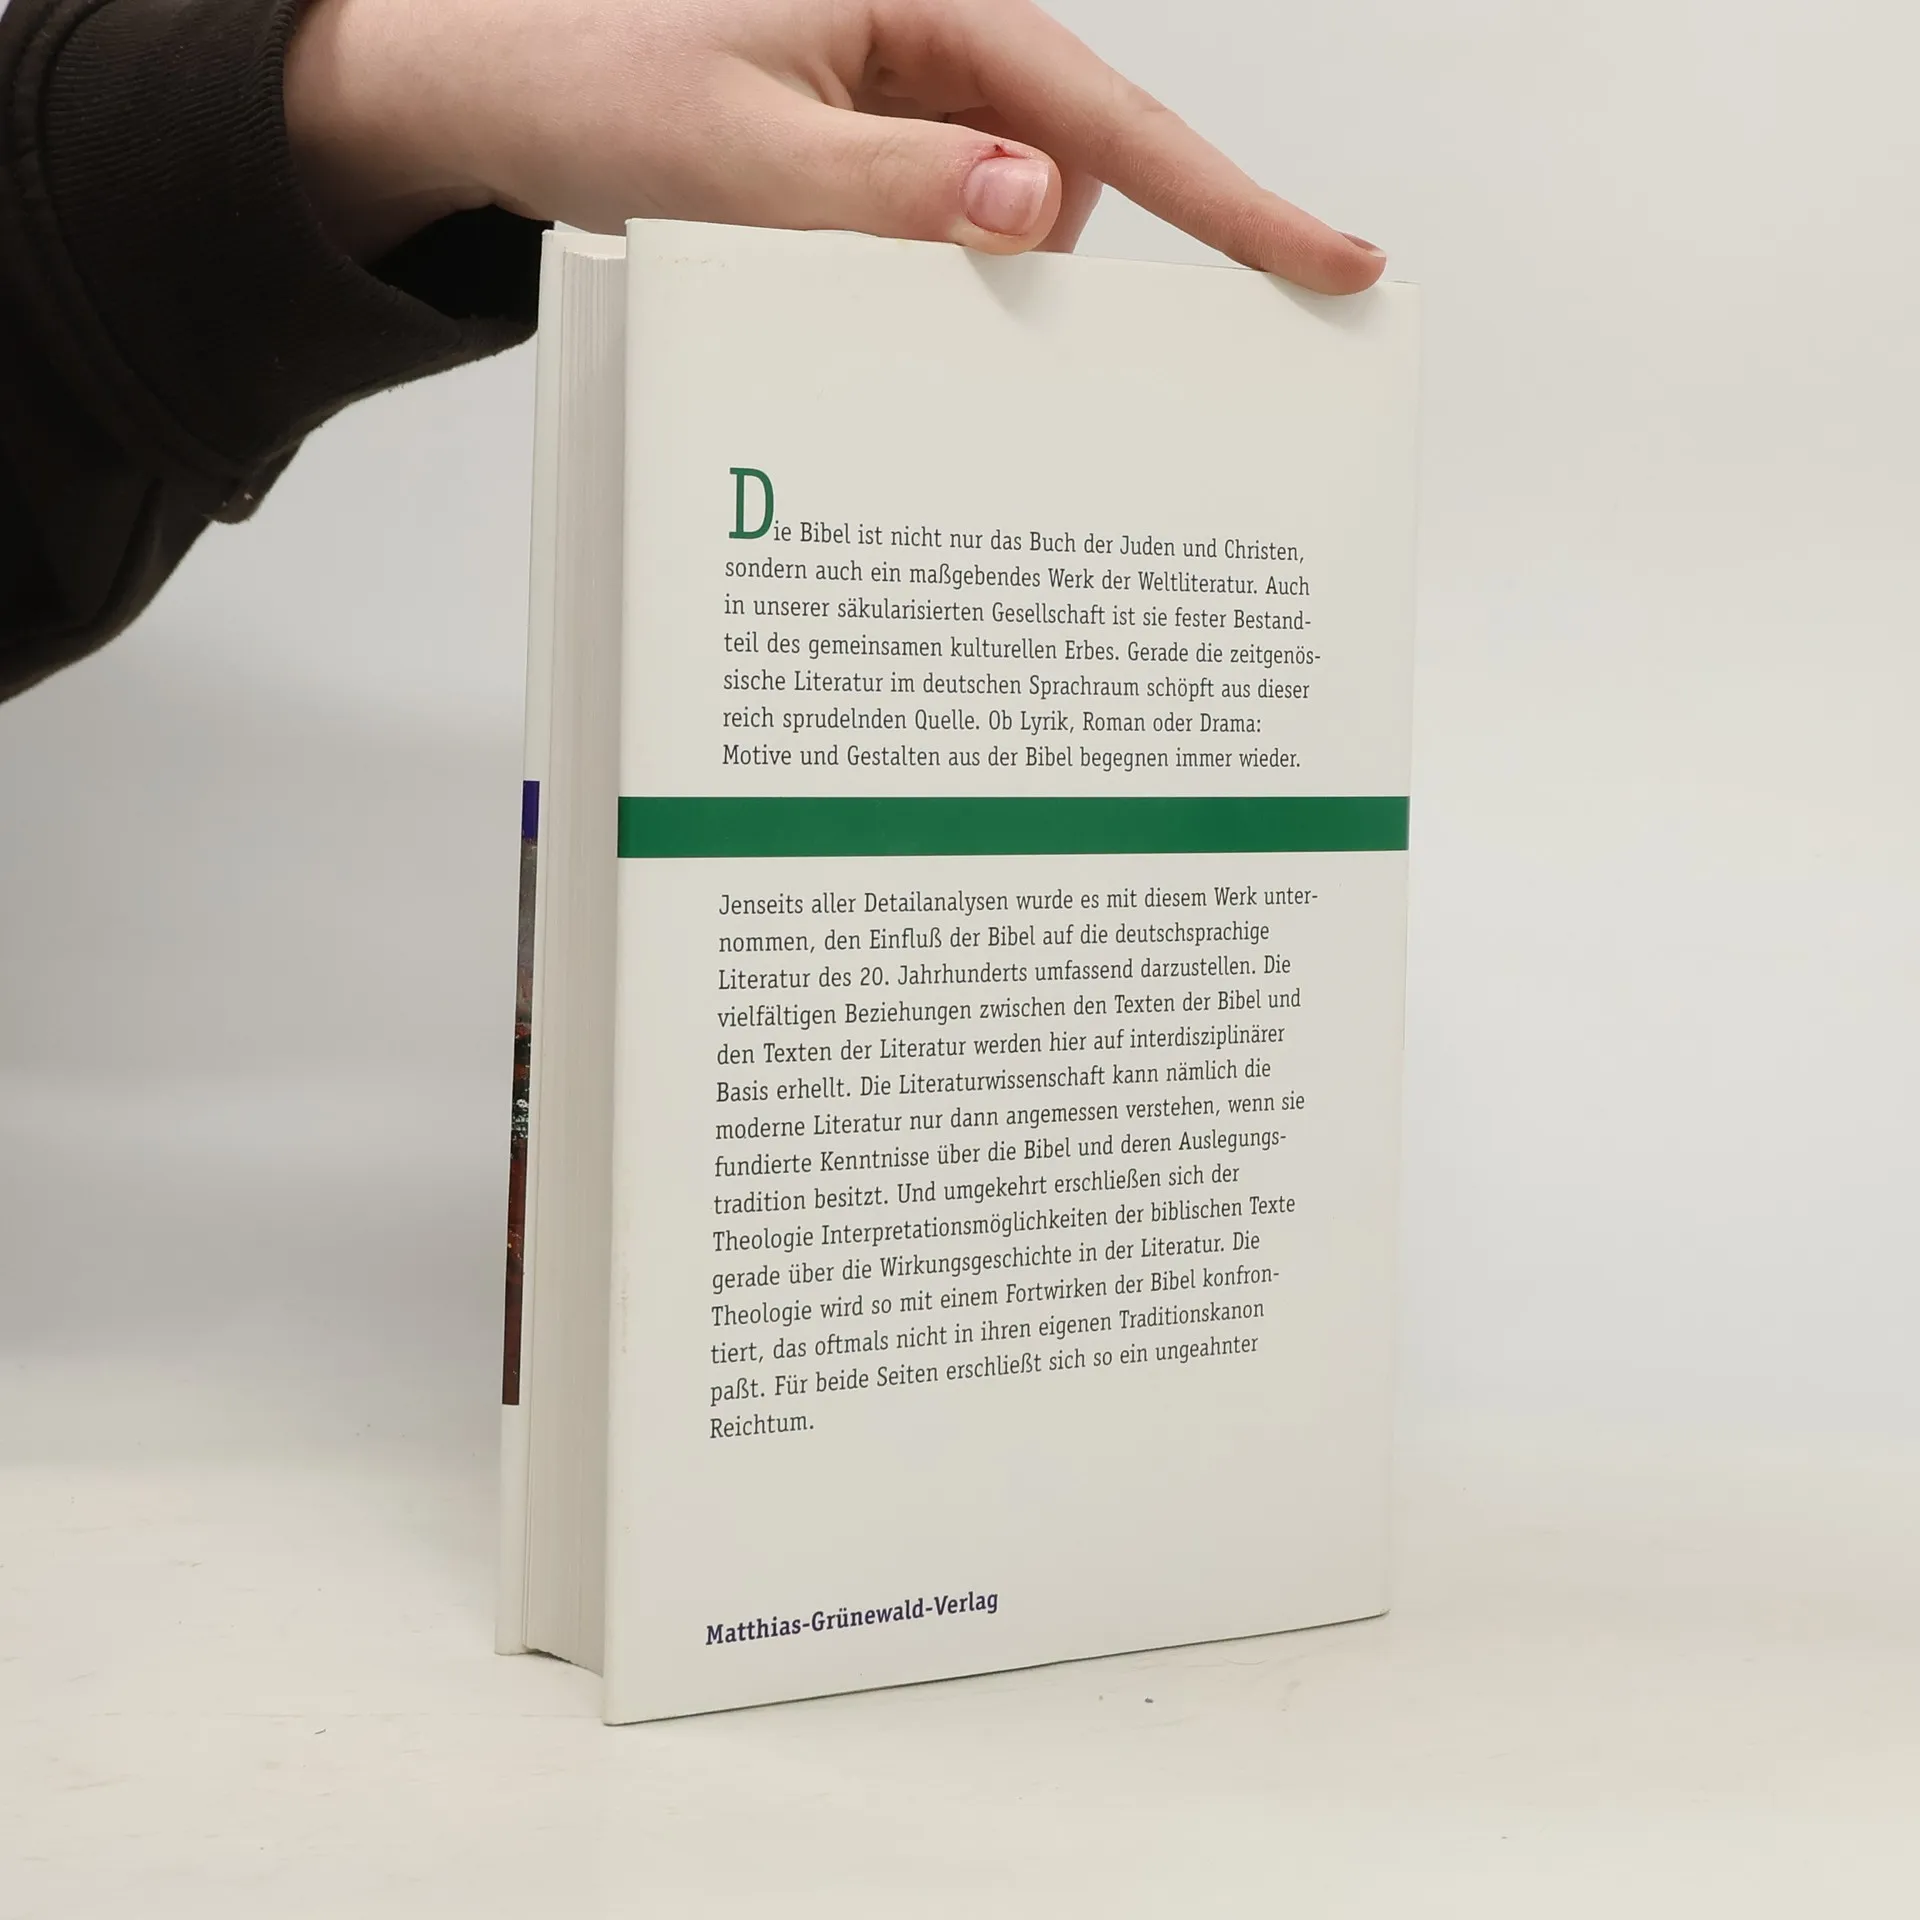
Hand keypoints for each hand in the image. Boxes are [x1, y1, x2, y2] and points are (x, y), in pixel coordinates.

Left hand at [283, 0, 1384, 292]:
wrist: (493, 84)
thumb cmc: (593, 82)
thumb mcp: (737, 151)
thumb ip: (889, 187)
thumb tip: (1034, 208)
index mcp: (926, 5)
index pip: (1112, 117)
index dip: (1234, 199)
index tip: (1337, 262)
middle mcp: (935, 48)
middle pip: (1068, 183)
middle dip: (1027, 267)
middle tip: (913, 299)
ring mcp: (908, 107)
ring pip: (1008, 222)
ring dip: (951, 279)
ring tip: (816, 264)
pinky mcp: (877, 157)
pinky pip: (948, 233)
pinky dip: (918, 278)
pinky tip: (835, 276)